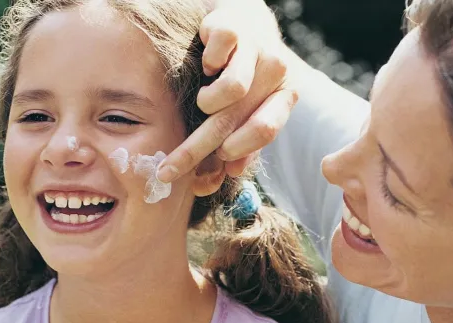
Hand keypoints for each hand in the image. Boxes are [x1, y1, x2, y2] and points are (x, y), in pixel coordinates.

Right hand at [157, 0, 296, 182]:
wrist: (248, 20)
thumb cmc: (249, 73)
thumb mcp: (254, 106)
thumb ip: (246, 142)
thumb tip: (231, 173)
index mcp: (285, 95)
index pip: (265, 131)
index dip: (238, 151)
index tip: (216, 163)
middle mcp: (276, 72)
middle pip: (234, 119)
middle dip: (195, 150)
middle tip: (168, 170)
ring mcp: (256, 48)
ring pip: (231, 90)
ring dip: (208, 102)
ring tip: (205, 99)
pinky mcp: (234, 29)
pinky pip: (215, 56)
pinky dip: (206, 64)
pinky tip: (208, 64)